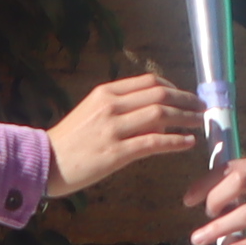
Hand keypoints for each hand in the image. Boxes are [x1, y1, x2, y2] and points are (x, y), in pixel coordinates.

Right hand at [44, 75, 204, 196]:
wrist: (44, 162)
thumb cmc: (70, 140)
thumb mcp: (93, 113)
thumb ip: (121, 109)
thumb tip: (157, 117)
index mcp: (105, 93)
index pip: (149, 82)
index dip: (175, 88)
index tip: (186, 97)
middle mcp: (110, 106)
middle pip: (160, 95)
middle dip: (187, 101)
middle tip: (201, 108)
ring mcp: (113, 129)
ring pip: (161, 116)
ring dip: (186, 118)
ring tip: (200, 123)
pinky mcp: (116, 153)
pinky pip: (154, 144)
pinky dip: (175, 142)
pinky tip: (187, 143)